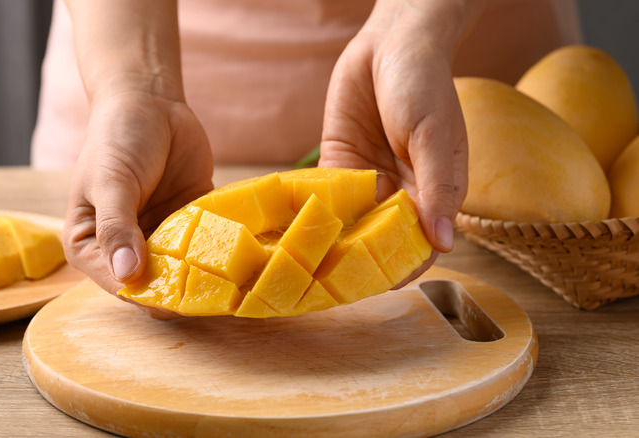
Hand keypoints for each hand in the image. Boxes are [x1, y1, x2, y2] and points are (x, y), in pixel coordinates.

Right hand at [63, 79, 212, 317]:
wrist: (148, 101)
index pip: (121, 286)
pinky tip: (242, 256)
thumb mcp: (111, 181)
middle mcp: (125, 250)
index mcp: (91, 247)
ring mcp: (159, 237)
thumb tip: (127, 275)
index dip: (150, 296)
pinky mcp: (189, 223)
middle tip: (217, 292)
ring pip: (183, 273)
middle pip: (155, 286)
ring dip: (206, 276)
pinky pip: (206, 246)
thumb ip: (117, 227)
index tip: (182, 298)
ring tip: (234, 279)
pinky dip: (222, 252)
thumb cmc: (117, 138)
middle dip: (183, 291)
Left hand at [319, 0, 477, 286]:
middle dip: (355, 265)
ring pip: (350, 228)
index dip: (399, 269)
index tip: (371, 287)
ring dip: (329, 246)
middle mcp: (400, 196)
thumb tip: (444, 242)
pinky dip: (311, 215)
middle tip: (323, 286)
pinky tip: (291, 233)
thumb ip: (437, 187)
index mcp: (433, 193)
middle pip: (379, 244)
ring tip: (301, 269)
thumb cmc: (423, 85)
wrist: (390, 43)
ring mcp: (368, 183)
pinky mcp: (340, 167)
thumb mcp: (433, 135)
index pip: (418, 246)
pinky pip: (326, 199)